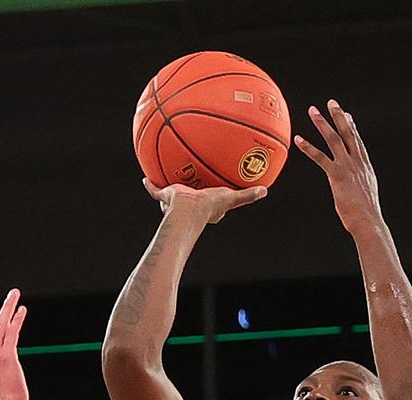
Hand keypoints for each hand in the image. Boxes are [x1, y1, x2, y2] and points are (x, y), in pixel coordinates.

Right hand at [0, 289, 28, 399]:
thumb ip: (10, 374)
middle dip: (6, 307)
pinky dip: (16, 319)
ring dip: (9, 307)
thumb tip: (13, 378)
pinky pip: (11, 332)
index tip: (13, 308)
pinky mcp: (7, 356)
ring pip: (2, 324)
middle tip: (14, 293)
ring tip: (16, 295)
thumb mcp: (11, 382)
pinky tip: (22, 310)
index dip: (5, 318)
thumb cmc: (12, 399)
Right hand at [143, 178, 266, 223]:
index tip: (217, 192)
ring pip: (172, 195)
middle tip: (194, 185)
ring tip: (168, 178)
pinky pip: (156, 191)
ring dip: (170, 191)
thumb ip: (247, 196)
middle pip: (192, 198)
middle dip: (192, 193)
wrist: (187, 209)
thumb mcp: (232, 198)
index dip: (216, 198)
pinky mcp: (165, 197)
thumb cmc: (209, 206)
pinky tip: (145, 179)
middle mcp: (191, 206)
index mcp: (207, 208)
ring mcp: (176, 203)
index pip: (214, 203)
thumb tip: (265, 191)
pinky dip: (150, 186)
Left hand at [294, 99, 383, 233]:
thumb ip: (358, 183)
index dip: (351, 126)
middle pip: (348, 133)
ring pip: (334, 139)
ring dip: (322, 124)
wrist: (368, 220)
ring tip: (312, 111)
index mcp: (364, 166)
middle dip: (338, 116)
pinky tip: (299, 139)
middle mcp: (358, 162)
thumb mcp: (363, 193)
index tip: (346, 114)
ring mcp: (348, 167)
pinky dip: (309, 147)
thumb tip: (354, 184)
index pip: (357, 141)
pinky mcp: (338, 175)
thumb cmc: (364, 212)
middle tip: (331, 102)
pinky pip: (321, 158)